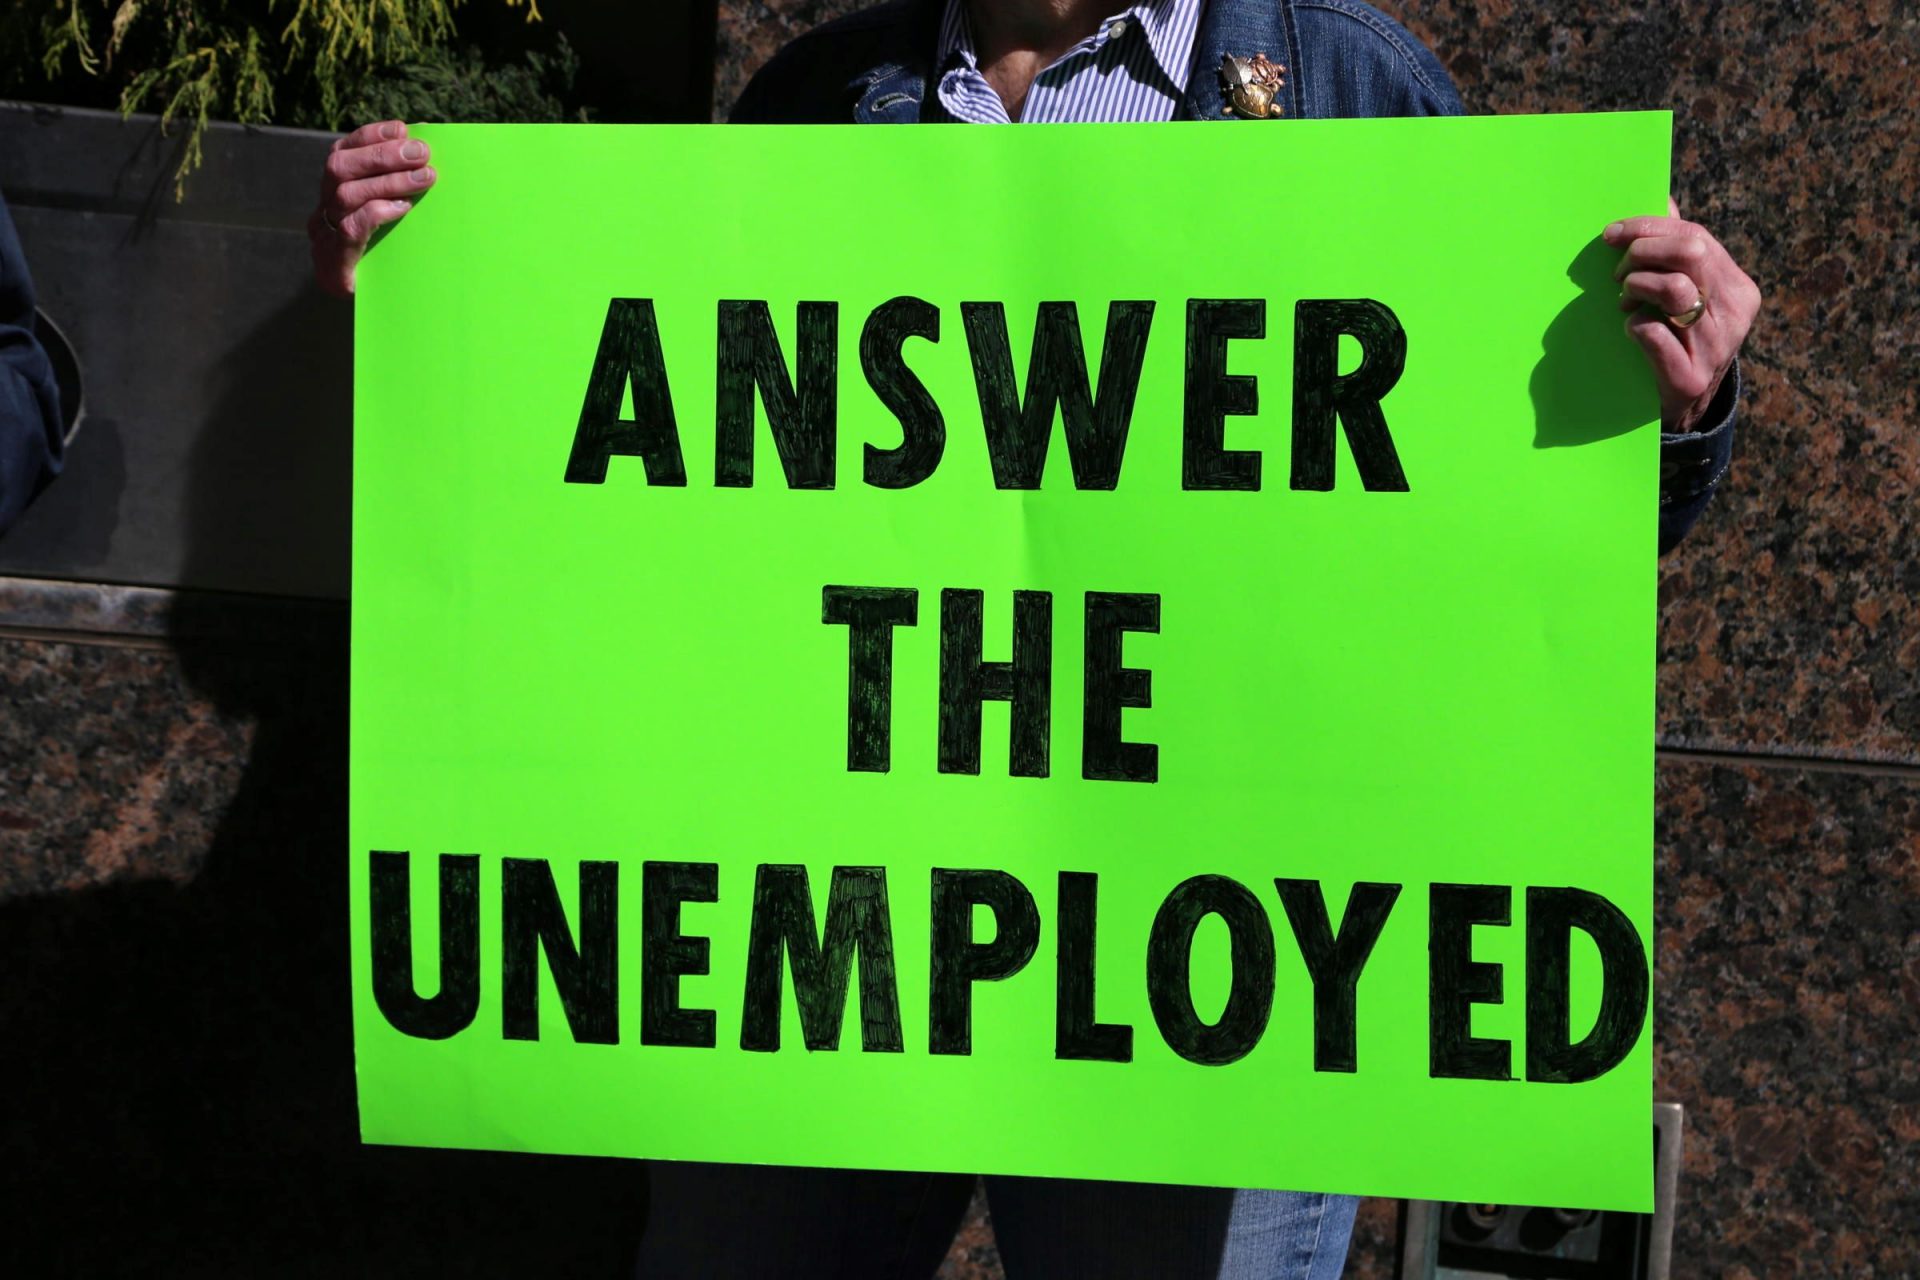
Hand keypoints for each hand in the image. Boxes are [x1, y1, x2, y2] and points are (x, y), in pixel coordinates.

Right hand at [309, 120, 436, 298]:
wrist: (374, 315)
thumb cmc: (389, 263)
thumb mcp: (393, 223)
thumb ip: (399, 192)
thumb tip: (427, 161)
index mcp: (333, 196)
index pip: (341, 152)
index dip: (370, 136)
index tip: (403, 129)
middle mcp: (323, 213)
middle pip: (339, 167)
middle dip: (382, 154)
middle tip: (422, 153)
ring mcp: (325, 238)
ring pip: (345, 194)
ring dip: (388, 180)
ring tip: (425, 178)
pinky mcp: (336, 264)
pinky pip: (351, 228)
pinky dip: (377, 212)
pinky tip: (402, 208)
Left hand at [1605, 197, 1760, 431]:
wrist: (1683, 409)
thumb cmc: (1677, 340)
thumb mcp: (1688, 295)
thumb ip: (1678, 250)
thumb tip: (1662, 200)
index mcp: (1737, 287)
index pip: (1694, 236)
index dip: (1648, 228)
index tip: (1611, 234)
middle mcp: (1735, 313)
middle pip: (1691, 253)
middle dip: (1642, 253)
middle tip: (1617, 274)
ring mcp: (1716, 346)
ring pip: (1675, 290)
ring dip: (1637, 287)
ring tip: (1625, 301)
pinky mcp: (1689, 377)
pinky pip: (1653, 333)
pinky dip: (1633, 326)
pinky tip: (1629, 330)